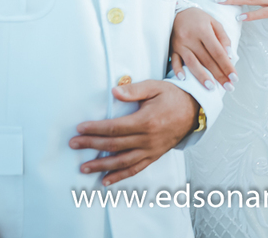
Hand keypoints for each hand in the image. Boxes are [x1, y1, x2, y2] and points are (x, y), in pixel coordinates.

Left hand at [70, 81, 197, 185]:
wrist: (194, 111)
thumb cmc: (173, 96)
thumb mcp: (155, 86)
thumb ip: (134, 90)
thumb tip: (114, 92)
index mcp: (146, 121)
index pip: (115, 128)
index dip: (95, 129)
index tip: (80, 128)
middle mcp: (148, 139)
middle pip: (114, 145)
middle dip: (91, 145)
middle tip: (74, 144)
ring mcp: (151, 150)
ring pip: (122, 161)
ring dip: (102, 166)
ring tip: (84, 167)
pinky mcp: (154, 156)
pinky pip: (136, 169)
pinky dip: (120, 176)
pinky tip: (106, 180)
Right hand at [170, 7, 235, 89]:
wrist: (178, 12)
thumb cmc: (200, 19)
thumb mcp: (214, 23)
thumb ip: (223, 38)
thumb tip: (229, 55)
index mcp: (203, 30)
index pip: (217, 51)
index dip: (226, 65)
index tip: (234, 77)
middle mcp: (191, 37)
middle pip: (206, 60)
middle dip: (219, 75)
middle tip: (228, 87)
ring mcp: (180, 44)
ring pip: (191, 63)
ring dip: (201, 76)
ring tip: (211, 87)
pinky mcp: (172, 48)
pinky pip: (174, 61)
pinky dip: (178, 70)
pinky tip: (183, 79)